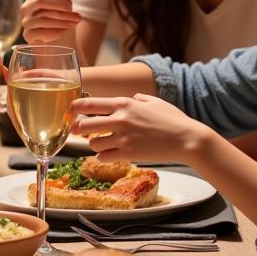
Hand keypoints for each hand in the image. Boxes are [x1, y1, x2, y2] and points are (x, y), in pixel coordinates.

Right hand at [21, 0, 81, 43]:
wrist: (58, 42)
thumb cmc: (60, 19)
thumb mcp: (62, 2)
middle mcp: (26, 7)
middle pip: (41, 1)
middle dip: (60, 3)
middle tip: (73, 7)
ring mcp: (26, 21)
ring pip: (43, 17)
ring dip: (63, 18)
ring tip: (76, 20)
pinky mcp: (28, 35)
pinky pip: (42, 31)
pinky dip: (57, 30)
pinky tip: (66, 30)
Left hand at [70, 93, 207, 163]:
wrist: (187, 139)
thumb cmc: (172, 119)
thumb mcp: (154, 102)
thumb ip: (139, 99)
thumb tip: (132, 98)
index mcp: (124, 104)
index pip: (89, 104)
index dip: (74, 107)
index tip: (69, 110)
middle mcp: (120, 119)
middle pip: (84, 125)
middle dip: (78, 129)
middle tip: (79, 131)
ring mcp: (123, 138)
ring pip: (92, 143)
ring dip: (94, 144)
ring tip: (101, 143)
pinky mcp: (128, 154)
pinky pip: (103, 157)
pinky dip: (103, 157)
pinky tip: (110, 154)